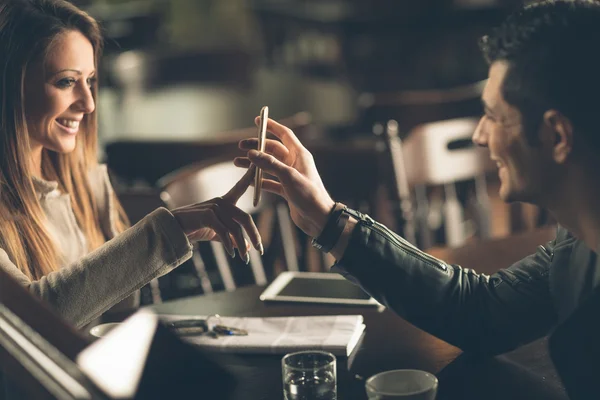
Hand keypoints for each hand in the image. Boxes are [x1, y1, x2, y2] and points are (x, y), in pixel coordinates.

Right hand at [171, 166, 261, 262]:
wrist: (173, 229)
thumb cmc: (195, 228)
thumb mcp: (215, 232)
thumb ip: (231, 238)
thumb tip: (247, 248)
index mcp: (224, 201)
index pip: (240, 187)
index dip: (249, 176)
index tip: (257, 166)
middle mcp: (221, 202)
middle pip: (245, 218)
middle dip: (254, 235)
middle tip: (260, 250)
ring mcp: (214, 207)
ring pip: (235, 229)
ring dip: (241, 246)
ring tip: (244, 259)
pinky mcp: (207, 215)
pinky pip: (224, 232)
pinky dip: (229, 245)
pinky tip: (231, 254)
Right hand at [234, 118, 334, 237]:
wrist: (318, 219)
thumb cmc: (309, 195)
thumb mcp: (288, 177)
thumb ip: (270, 164)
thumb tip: (252, 153)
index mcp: (300, 155)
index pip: (284, 134)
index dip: (271, 126)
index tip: (258, 120)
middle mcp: (295, 163)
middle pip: (273, 149)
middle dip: (257, 147)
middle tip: (241, 146)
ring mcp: (290, 176)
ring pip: (268, 165)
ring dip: (254, 164)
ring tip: (237, 162)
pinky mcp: (286, 189)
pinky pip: (269, 181)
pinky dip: (258, 180)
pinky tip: (247, 181)